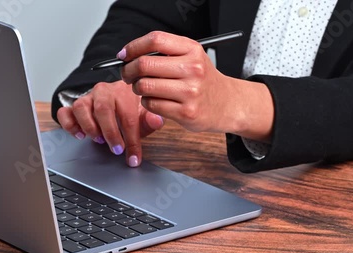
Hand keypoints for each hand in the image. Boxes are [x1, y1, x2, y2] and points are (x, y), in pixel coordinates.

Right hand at [56, 80, 164, 166]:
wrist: (119, 99)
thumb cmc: (132, 110)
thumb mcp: (145, 115)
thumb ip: (152, 119)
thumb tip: (157, 120)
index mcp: (125, 92)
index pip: (128, 116)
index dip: (131, 139)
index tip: (133, 157)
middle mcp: (104, 92)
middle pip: (103, 108)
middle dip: (110, 132)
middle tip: (117, 149)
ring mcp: (88, 97)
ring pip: (80, 107)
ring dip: (89, 127)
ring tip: (99, 139)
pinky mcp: (74, 106)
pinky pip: (65, 112)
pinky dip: (69, 125)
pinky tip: (80, 135)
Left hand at [118, 31, 274, 141]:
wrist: (228, 104)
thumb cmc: (203, 80)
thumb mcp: (192, 57)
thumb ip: (165, 52)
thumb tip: (128, 55)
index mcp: (192, 50)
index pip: (155, 40)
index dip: (133, 47)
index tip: (124, 55)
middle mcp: (193, 69)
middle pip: (144, 64)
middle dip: (128, 71)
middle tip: (128, 75)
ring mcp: (190, 92)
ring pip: (145, 86)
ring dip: (138, 88)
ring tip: (144, 89)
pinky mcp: (186, 112)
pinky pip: (151, 104)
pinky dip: (147, 103)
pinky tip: (156, 101)